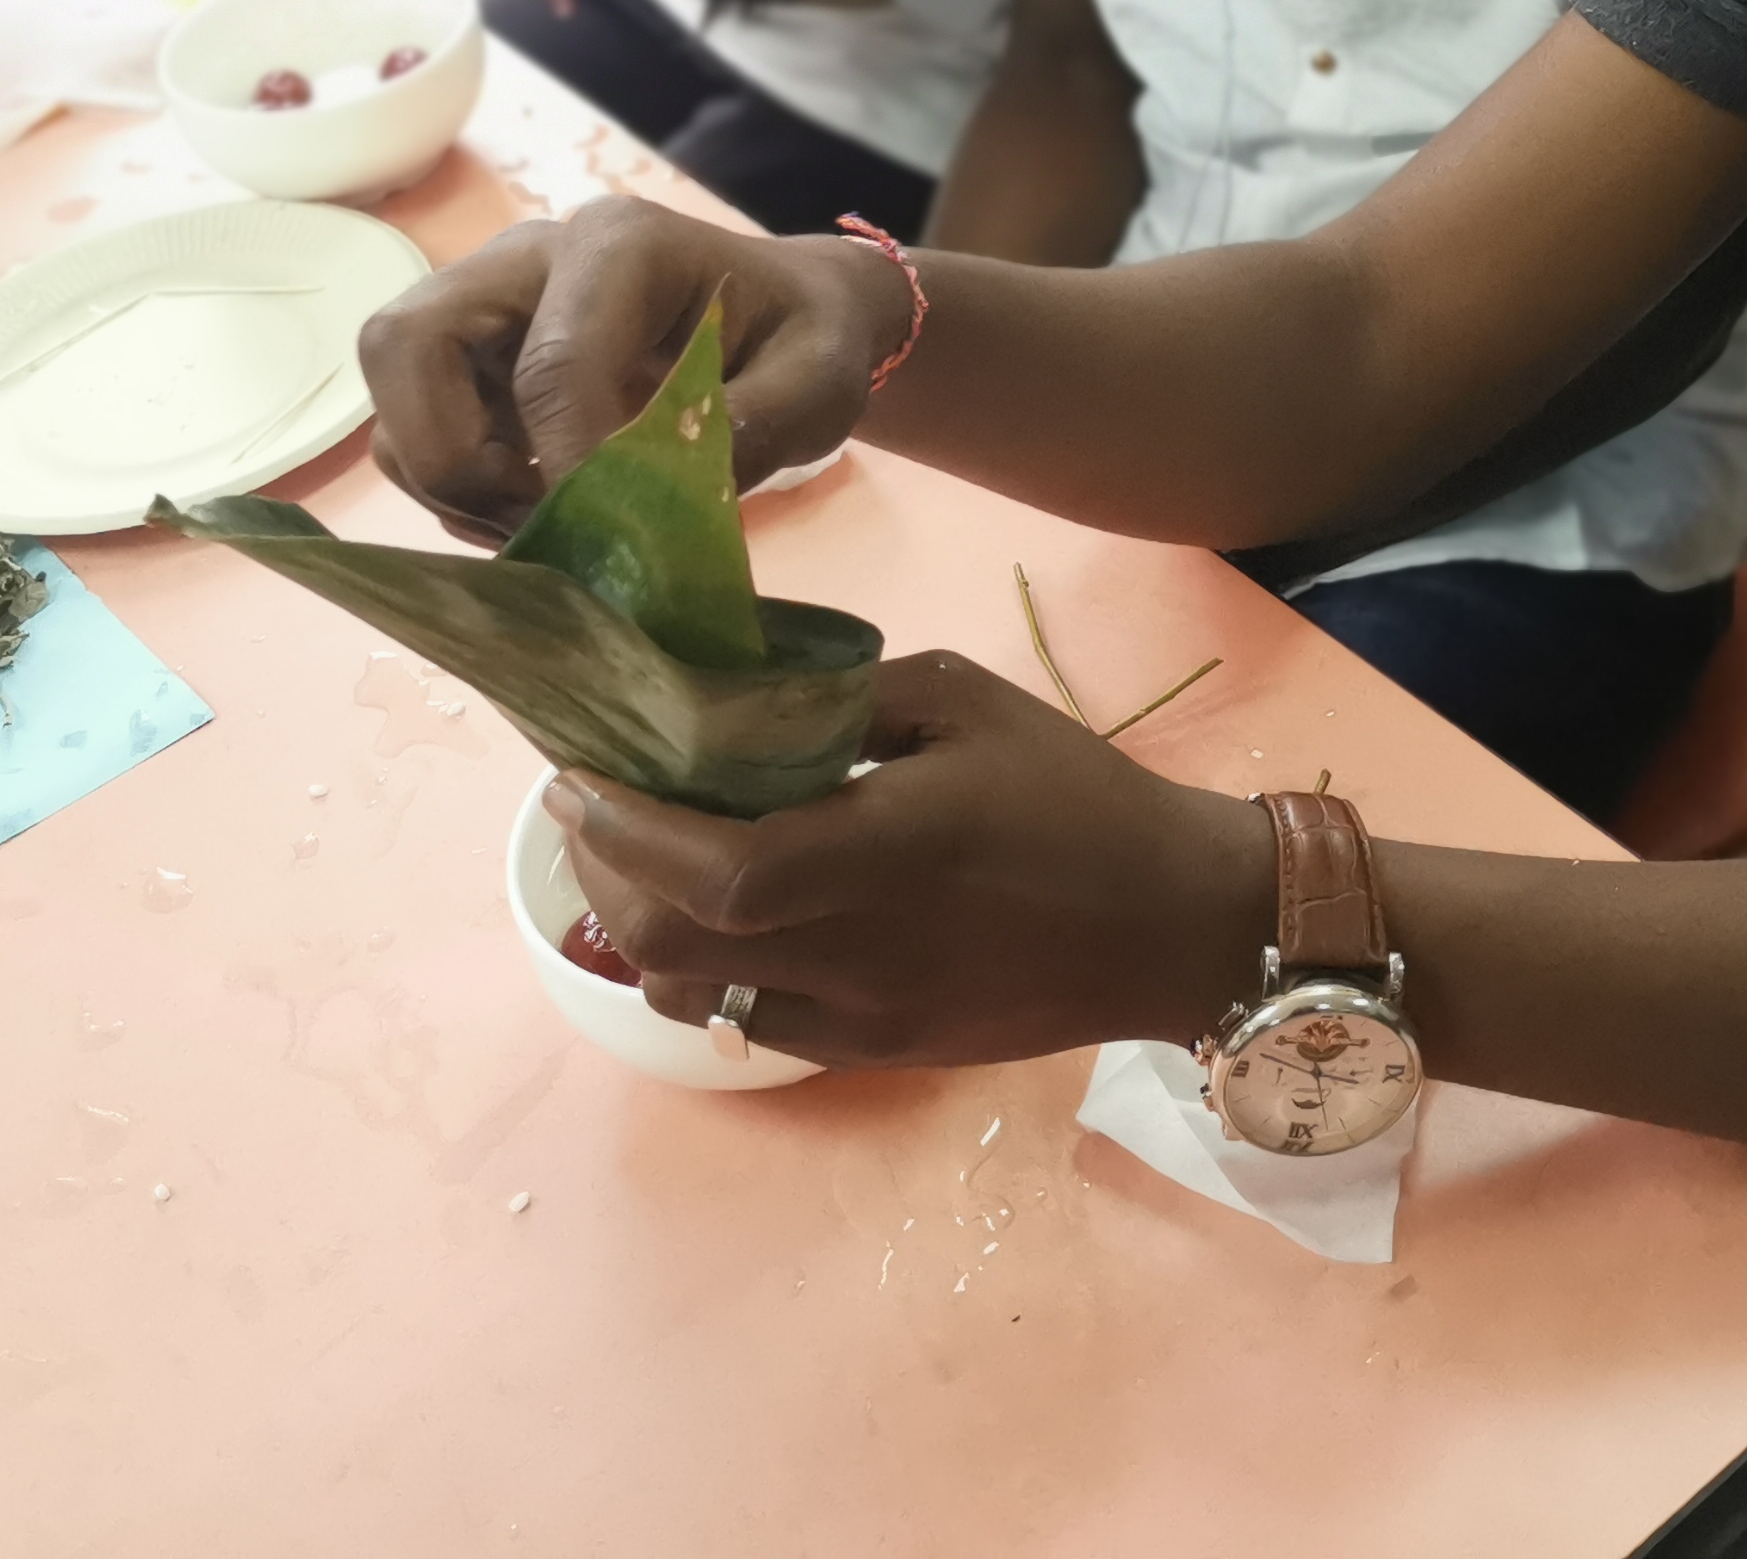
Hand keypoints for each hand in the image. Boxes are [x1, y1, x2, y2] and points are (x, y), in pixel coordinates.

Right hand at [360, 191, 904, 533]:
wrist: (787, 318)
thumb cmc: (806, 340)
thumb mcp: (819, 383)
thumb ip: (750, 430)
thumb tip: (647, 499)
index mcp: (622, 246)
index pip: (552, 361)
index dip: (568, 464)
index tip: (608, 537)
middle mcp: (530, 258)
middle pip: (406, 342)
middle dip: (452, 456)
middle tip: (537, 516)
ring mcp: (486, 304)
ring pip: (392, 390)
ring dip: (449, 481)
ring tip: (544, 522)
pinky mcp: (471, 359)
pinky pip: (412, 428)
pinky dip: (454, 490)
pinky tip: (533, 510)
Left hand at [552, 652, 1273, 1066]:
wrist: (1170, 923)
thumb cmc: (1076, 794)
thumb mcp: (966, 700)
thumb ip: (846, 697)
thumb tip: (737, 696)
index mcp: (886, 851)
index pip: (713, 869)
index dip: (624, 831)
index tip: (575, 773)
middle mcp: (859, 949)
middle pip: (674, 947)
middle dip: (605, 876)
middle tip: (590, 807)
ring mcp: (862, 1017)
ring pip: (693, 999)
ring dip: (642, 931)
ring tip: (637, 862)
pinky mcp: (876, 1051)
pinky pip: (750, 1022)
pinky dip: (703, 970)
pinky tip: (717, 915)